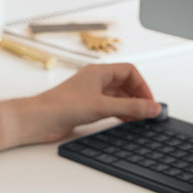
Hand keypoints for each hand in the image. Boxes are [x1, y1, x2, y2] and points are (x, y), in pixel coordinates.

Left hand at [21, 63, 160, 143]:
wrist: (39, 120)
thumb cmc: (61, 105)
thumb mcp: (103, 106)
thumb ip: (131, 107)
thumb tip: (153, 107)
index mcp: (99, 72)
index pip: (129, 72)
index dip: (142, 85)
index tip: (150, 101)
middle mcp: (95, 81)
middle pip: (125, 84)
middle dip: (138, 96)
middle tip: (148, 111)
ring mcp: (90, 94)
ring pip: (117, 96)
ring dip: (130, 106)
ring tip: (141, 119)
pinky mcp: (85, 108)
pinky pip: (109, 107)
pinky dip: (120, 113)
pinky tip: (126, 121)